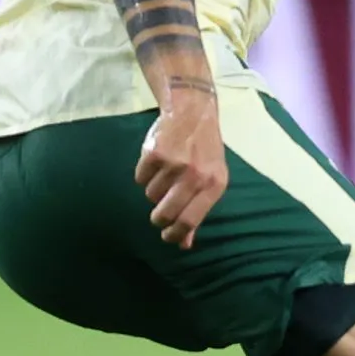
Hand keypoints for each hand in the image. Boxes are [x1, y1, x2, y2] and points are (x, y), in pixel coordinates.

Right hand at [136, 96, 228, 246]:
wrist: (193, 111)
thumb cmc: (204, 150)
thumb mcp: (211, 178)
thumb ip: (198, 210)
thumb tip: (184, 244)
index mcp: (214, 184)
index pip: (190, 220)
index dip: (174, 233)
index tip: (166, 236)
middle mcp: (196, 175)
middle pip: (166, 213)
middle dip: (158, 218)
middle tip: (158, 214)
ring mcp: (174, 164)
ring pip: (151, 195)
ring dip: (154, 189)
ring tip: (166, 173)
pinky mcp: (154, 153)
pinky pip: (140, 178)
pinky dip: (144, 174)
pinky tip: (157, 161)